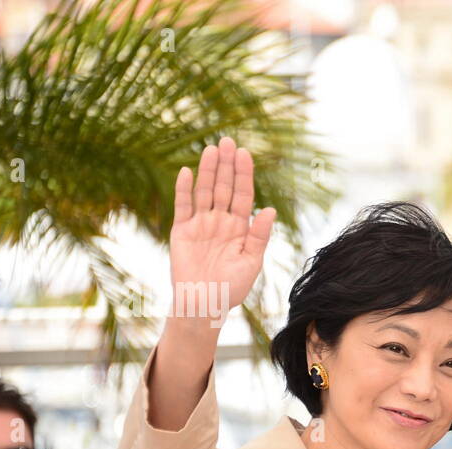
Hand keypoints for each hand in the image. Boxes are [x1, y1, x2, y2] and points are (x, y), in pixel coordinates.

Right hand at [170, 136, 276, 321]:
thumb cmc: (231, 287)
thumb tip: (270, 210)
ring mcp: (200, 224)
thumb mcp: (251, 261)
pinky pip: (182, 206)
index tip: (246, 154)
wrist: (204, 304)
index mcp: (240, 228)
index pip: (243, 195)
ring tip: (212, 149)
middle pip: (224, 187)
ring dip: (207, 171)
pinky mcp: (181, 230)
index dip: (244, 175)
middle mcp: (220, 221)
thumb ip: (259, 236)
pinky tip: (187, 171)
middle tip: (228, 140)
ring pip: (204, 191)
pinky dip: (184, 189)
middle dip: (226, 165)